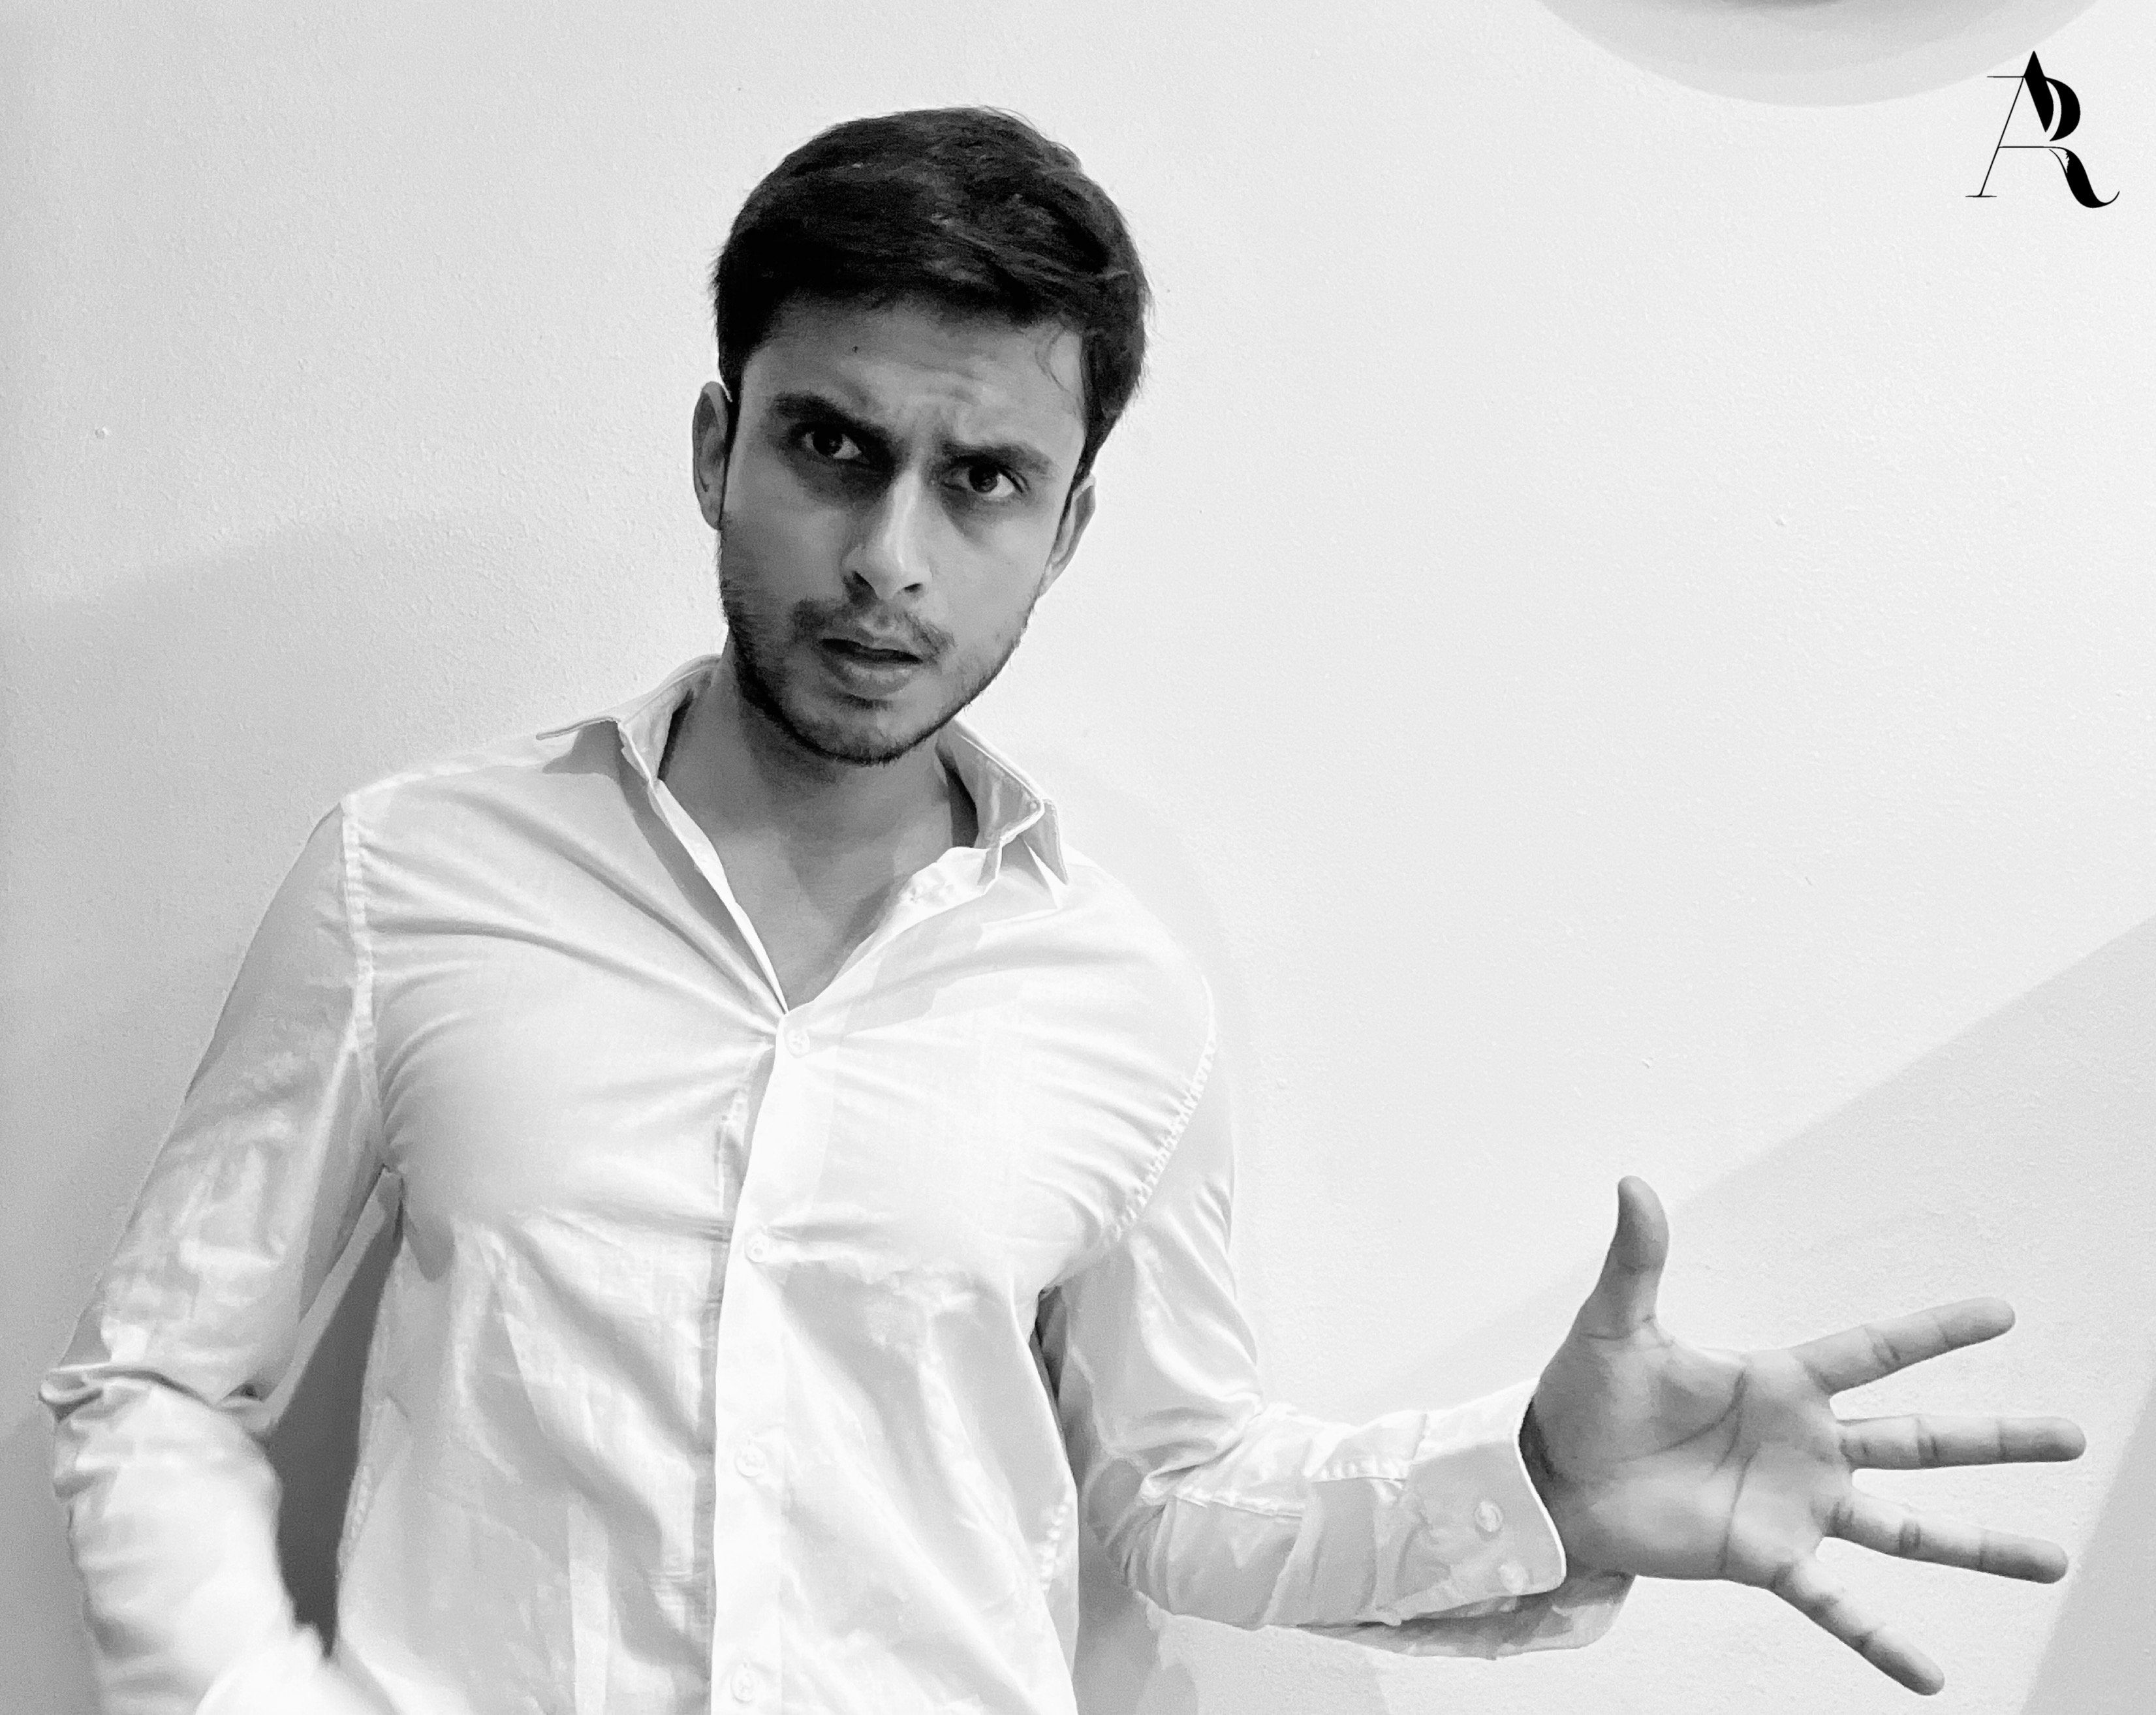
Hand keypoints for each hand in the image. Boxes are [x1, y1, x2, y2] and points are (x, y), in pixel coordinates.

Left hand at [1525, 1177, 2084, 1694]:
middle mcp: (1805, 1445)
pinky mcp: (1765, 1559)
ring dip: (1977, 1545)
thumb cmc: (1584, 1395)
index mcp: (1779, 1382)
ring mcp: (1795, 1507)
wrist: (1553, 1475)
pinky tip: (1930, 1678)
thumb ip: (1636, 1258)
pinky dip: (1880, 1642)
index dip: (1936, 1330)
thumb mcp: (1614, 1323)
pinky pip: (1835, 1606)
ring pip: (1906, 1527)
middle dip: (1997, 1438)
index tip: (2002, 1311)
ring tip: (2053, 1559)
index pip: (1874, 1350)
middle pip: (1920, 1438)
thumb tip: (1633, 1181)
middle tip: (2075, 1437)